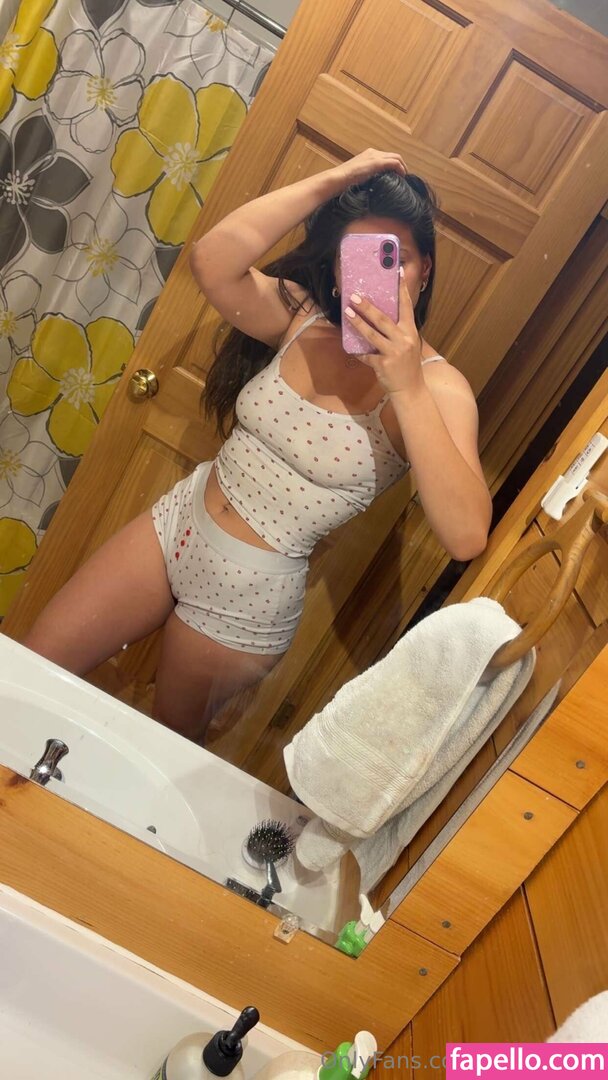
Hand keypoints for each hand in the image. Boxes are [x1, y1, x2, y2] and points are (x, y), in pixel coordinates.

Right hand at [330, 148, 406, 188]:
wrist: (336, 179)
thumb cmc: (343, 182)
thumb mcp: (358, 177)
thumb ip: (367, 177)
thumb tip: (374, 185)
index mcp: (368, 155)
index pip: (386, 157)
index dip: (394, 165)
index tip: (398, 176)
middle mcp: (373, 152)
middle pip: (393, 155)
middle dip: (401, 165)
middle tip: (404, 177)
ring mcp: (374, 156)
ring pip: (396, 157)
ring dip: (403, 167)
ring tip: (404, 178)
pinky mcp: (376, 162)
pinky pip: (394, 163)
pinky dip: (400, 169)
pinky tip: (402, 177)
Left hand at [344, 268, 424, 395]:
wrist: (410, 389)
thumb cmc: (407, 364)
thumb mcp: (408, 344)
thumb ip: (398, 331)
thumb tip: (380, 315)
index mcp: (410, 331)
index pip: (406, 306)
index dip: (401, 289)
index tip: (396, 272)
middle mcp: (403, 339)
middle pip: (383, 319)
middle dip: (367, 307)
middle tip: (354, 296)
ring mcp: (393, 352)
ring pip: (372, 334)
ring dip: (358, 323)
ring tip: (347, 313)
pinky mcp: (383, 364)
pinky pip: (366, 355)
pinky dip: (358, 351)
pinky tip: (350, 347)